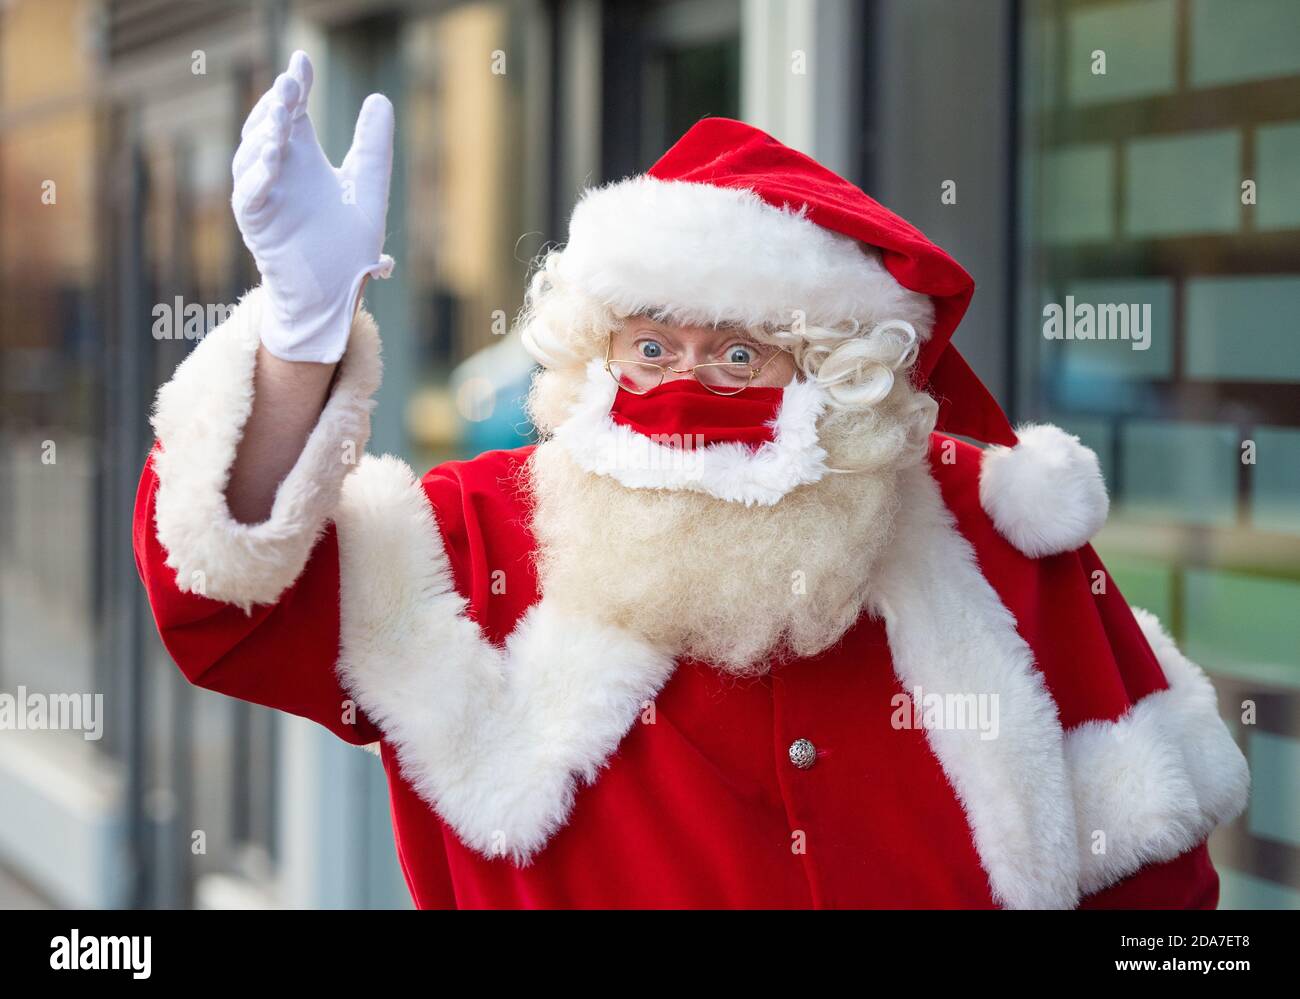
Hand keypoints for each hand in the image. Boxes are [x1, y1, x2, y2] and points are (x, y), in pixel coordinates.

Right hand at [232, 50, 394, 363]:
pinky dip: (259, 174)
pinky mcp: (255, 222)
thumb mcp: (367, 189)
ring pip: (253, 154)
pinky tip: (273, 156)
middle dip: (278, 103)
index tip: (301, 62)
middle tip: (291, 82)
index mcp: (302, 158)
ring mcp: (263, 195)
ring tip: (284, 114)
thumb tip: (379, 99)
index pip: (293, 112)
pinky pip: (250, 193)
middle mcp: (278, 171)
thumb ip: (372, 147)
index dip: (295, 85)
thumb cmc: (347, 245)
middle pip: (268, 125)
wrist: (336, 292)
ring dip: (266, 132)